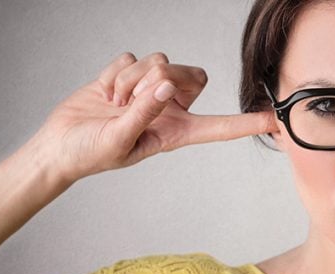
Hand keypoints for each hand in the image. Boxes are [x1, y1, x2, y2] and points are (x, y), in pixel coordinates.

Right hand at [31, 52, 277, 181]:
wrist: (60, 145)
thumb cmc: (91, 154)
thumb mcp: (120, 140)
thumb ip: (144, 113)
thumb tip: (166, 86)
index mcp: (176, 132)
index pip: (220, 126)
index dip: (247, 123)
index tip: (275, 120)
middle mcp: (169, 109)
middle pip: (190, 76)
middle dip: (160, 80)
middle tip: (130, 100)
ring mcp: (149, 90)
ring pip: (160, 62)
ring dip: (130, 80)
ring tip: (114, 103)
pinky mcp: (128, 75)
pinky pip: (131, 57)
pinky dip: (114, 74)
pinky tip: (104, 92)